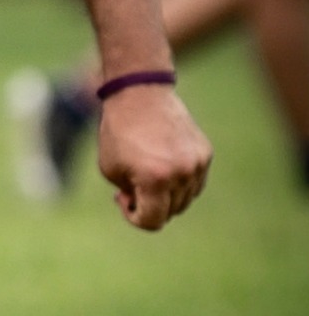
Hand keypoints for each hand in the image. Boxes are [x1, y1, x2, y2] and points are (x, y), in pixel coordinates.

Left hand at [97, 83, 211, 230]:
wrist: (140, 94)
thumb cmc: (119, 133)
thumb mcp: (111, 170)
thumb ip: (130, 197)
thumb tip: (150, 208)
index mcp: (155, 179)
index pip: (152, 221)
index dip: (134, 218)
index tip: (123, 199)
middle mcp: (182, 173)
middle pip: (170, 212)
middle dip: (149, 205)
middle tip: (132, 184)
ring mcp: (197, 163)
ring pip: (185, 200)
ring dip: (166, 195)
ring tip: (148, 174)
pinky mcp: (205, 154)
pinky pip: (195, 183)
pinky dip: (180, 183)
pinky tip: (163, 167)